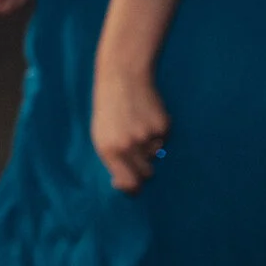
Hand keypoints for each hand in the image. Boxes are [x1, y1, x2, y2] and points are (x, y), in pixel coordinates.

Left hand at [92, 53, 170, 193]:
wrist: (121, 77)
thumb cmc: (108, 109)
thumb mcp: (101, 134)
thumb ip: (112, 159)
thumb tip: (126, 185)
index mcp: (108, 149)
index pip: (129, 183)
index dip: (134, 188)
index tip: (134, 186)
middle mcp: (128, 146)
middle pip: (146, 173)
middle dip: (143, 166)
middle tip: (135, 147)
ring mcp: (146, 137)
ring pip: (156, 155)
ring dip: (150, 147)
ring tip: (137, 125)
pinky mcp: (163, 127)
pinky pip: (164, 140)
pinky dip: (158, 133)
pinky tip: (146, 116)